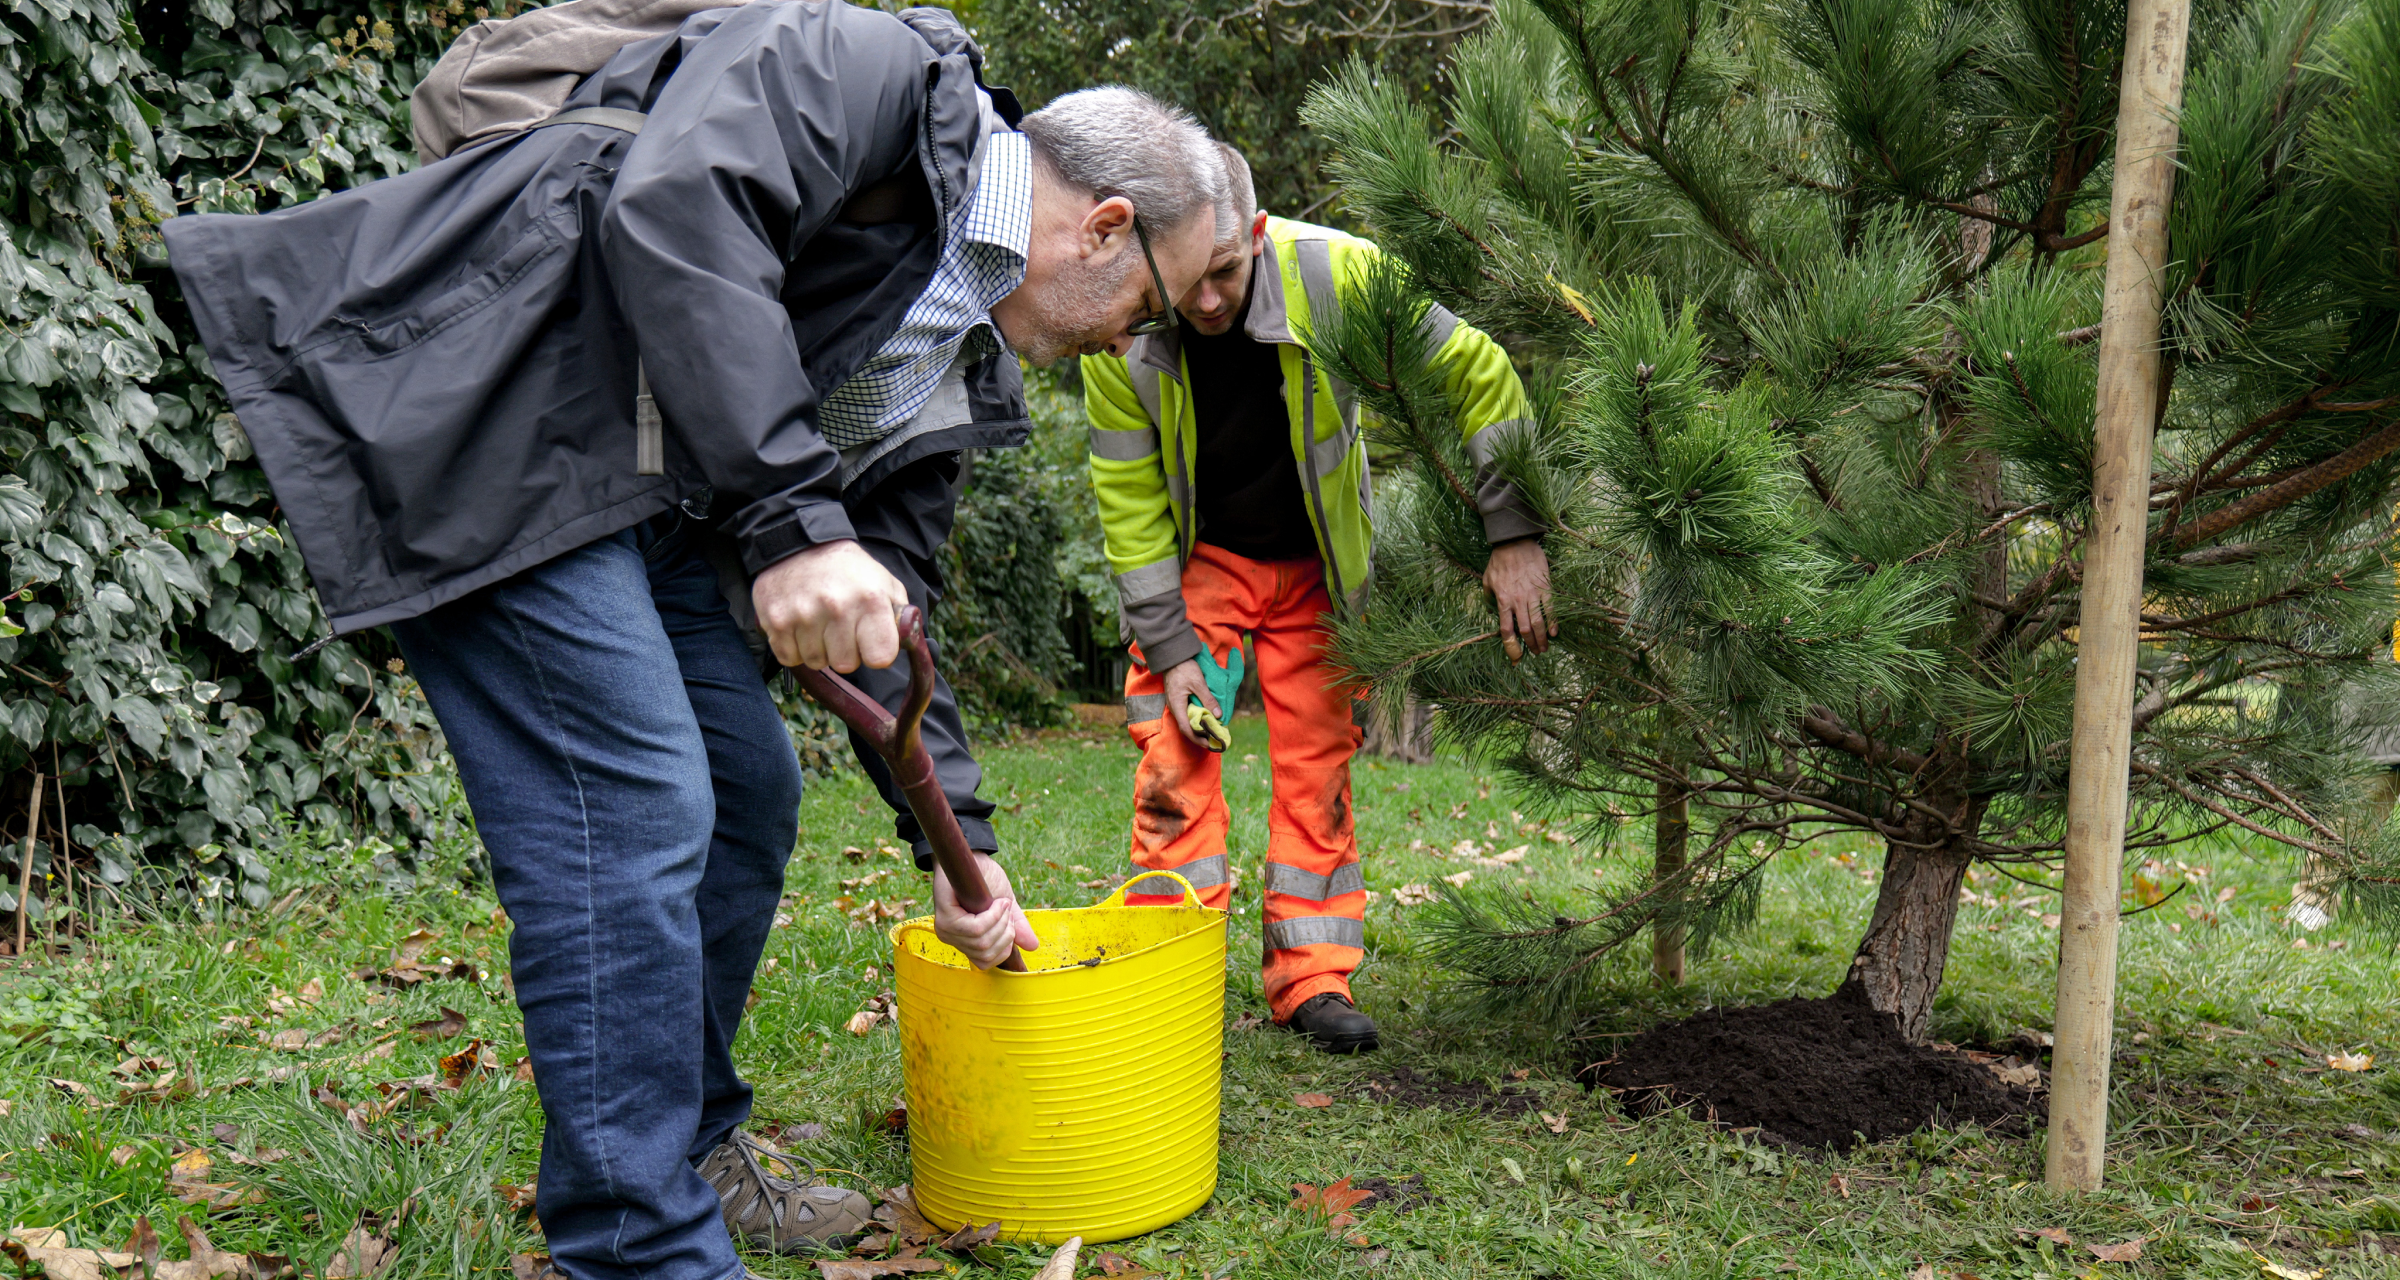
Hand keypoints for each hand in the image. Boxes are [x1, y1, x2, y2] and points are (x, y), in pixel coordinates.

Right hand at [753, 539, 909, 671]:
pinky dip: (795, 648)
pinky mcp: (776, 621)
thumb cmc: (849, 571)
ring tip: (819, 622)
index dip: (876, 654)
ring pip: (816, 663)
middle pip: (846, 665)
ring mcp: (804, 615)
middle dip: (845, 652)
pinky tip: (800, 626)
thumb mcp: (885, 584)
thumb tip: (908, 644)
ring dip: (819, 649)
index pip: (880, 658)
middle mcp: (837, 608)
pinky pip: (790, 658)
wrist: (800, 545)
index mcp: (870, 600)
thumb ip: (900, 617)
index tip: (871, 643)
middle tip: (841, 629)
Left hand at [932, 852, 1038, 969]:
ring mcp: (946, 930)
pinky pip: (975, 929)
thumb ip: (1016, 927)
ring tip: (1001, 903)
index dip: (1004, 945)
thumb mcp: (1006, 907)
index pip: (985, 962)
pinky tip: (996, 902)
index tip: (1009, 923)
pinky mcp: (945, 917)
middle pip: (986, 952)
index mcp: (964, 941)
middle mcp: (952, 939)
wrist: (974, 857)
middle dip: (1005, 931)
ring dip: (1000, 921)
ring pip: (981, 942)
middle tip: (1005, 909)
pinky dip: (993, 915)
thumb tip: (1033, 946)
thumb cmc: (986, 880)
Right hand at [1160, 658, 1214, 747]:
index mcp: (1177, 706)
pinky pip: (1186, 714)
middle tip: (1213, 741)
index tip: (1210, 744)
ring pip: (1186, 721)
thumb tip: (1219, 715)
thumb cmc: (1184, 668)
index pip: (1186, 729)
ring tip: (1211, 731)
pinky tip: (1205, 718)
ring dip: (1198, 728)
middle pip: (1186, 728)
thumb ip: (1208, 699)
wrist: (1173, 656)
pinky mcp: (1178, 699)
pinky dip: (1196, 719)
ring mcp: (1175, 704)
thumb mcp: (1198, 683)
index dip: (1198, 739)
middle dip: (1199, 736)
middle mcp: (1175, 708)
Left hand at [1484, 538, 1555, 658]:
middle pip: (1525, 630)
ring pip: (1538, 622)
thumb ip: (1488, 597)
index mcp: (1502, 600)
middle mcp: (1517, 601)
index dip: (1511, 646)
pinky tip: (1554, 632)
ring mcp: (1532, 594)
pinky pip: (1550, 608)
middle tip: (1536, 653)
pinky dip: (1553, 622)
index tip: (1515, 657)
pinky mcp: (1545, 587)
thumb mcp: (1487, 580)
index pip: (1506, 630)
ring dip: (1542, 638)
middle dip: (1531, 645)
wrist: (1515, 542)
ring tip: (1544, 648)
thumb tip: (1490, 611)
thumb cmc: (1499, 561)